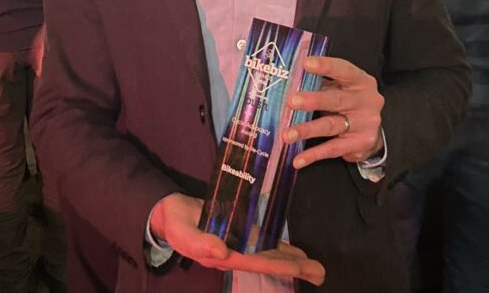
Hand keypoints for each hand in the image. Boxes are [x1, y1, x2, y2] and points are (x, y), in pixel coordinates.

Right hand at [150, 193, 324, 284]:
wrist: (168, 214)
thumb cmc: (175, 223)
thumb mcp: (183, 233)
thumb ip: (200, 243)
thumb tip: (222, 253)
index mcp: (224, 256)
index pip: (258, 263)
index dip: (280, 266)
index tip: (301, 268)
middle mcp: (235, 253)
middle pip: (270, 262)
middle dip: (295, 268)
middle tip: (320, 273)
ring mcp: (238, 243)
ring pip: (269, 253)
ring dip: (291, 259)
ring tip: (313, 265)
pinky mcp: (238, 231)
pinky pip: (262, 241)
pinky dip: (278, 245)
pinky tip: (292, 249)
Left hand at [284, 56, 383, 168]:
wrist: (372, 130)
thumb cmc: (350, 101)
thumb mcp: (342, 88)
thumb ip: (323, 83)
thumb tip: (291, 79)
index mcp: (361, 81)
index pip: (344, 70)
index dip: (326, 66)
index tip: (306, 63)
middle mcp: (366, 101)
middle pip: (337, 100)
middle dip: (314, 100)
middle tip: (292, 101)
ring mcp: (364, 124)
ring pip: (331, 126)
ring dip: (307, 130)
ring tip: (287, 134)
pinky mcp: (359, 144)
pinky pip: (333, 149)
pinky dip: (314, 154)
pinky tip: (298, 159)